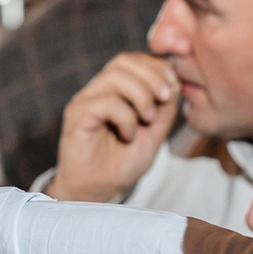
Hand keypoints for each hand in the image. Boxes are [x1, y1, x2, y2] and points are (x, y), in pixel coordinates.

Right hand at [48, 52, 179, 203]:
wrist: (96, 192)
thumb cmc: (121, 164)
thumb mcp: (154, 135)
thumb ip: (165, 109)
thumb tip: (175, 82)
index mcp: (114, 91)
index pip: (133, 61)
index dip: (156, 66)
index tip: (174, 86)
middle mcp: (97, 91)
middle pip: (123, 61)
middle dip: (152, 76)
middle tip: (165, 99)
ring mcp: (85, 101)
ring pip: (115, 76)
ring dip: (141, 96)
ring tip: (148, 119)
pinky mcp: (77, 116)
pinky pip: (106, 102)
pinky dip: (126, 117)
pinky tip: (128, 135)